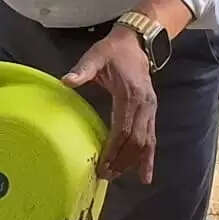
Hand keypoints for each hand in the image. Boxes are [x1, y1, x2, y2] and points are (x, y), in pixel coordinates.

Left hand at [63, 27, 159, 182]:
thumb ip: (82, 70)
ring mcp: (151, 110)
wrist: (135, 42)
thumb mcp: (95, 56)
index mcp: (130, 94)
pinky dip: (149, 158)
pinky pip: (152, 139)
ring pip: (145, 143)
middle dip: (122, 160)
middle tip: (105, 175)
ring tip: (117, 177)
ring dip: (133, 162)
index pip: (124, 129)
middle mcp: (145, 105)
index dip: (114, 149)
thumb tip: (66, 81)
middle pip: (135, 140)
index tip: (102, 164)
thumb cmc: (112, 51)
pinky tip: (145, 176)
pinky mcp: (151, 112)